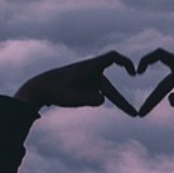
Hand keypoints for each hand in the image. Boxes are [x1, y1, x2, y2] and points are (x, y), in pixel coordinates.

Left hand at [14, 52, 136, 114]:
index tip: (135, 73)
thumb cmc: (54, 91)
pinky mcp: (84, 86)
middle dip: (121, 102)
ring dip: (92, 101)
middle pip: (109, 88)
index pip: (113, 58)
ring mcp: (88, 79)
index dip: (126, 62)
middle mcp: (91, 71)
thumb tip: (102, 100)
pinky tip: (71, 98)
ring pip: (99, 94)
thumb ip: (89, 99)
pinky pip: (93, 96)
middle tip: (134, 115)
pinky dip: (87, 101)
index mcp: (89, 67)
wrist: (38, 89)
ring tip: (73, 97)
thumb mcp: (72, 98)